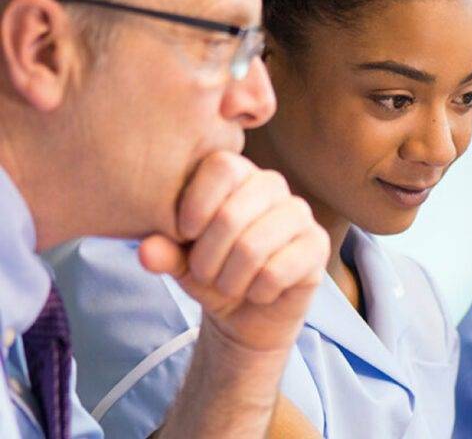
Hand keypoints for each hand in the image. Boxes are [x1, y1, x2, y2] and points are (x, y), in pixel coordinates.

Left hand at [139, 151, 328, 351]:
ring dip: (230, 280)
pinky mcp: (317, 245)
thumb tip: (146, 250)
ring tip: (228, 285)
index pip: (221, 167)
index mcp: (238, 174)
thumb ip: (164, 251)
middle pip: (231, 214)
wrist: (246, 311)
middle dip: (207, 258)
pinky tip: (258, 292)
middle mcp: (273, 185)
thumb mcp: (179, 262)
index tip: (183, 235)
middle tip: (203, 275)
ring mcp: (300, 213)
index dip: (195, 205)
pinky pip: (276, 271)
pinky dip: (256, 292)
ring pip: (253, 247)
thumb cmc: (212, 272)